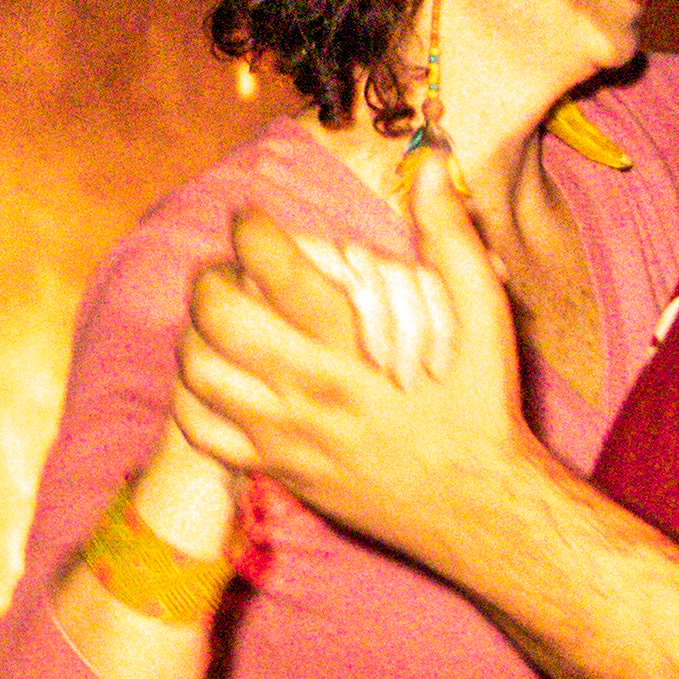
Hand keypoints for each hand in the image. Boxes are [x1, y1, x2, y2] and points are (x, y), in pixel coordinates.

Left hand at [166, 176, 535, 570]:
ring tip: (217, 320)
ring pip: (197, 372)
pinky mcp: (276, 471)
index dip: (250, 230)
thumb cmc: (480, 407)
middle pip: (215, 316)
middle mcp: (308, 389)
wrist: (478, 510)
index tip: (252, 221)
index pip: (272, 267)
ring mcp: (285, 436)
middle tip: (224, 270)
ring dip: (195, 334)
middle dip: (210, 278)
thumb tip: (428, 167)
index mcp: (353, 345)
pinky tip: (218, 377)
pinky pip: (201, 432)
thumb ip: (452, 239)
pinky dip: (194, 397)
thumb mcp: (485, 318)